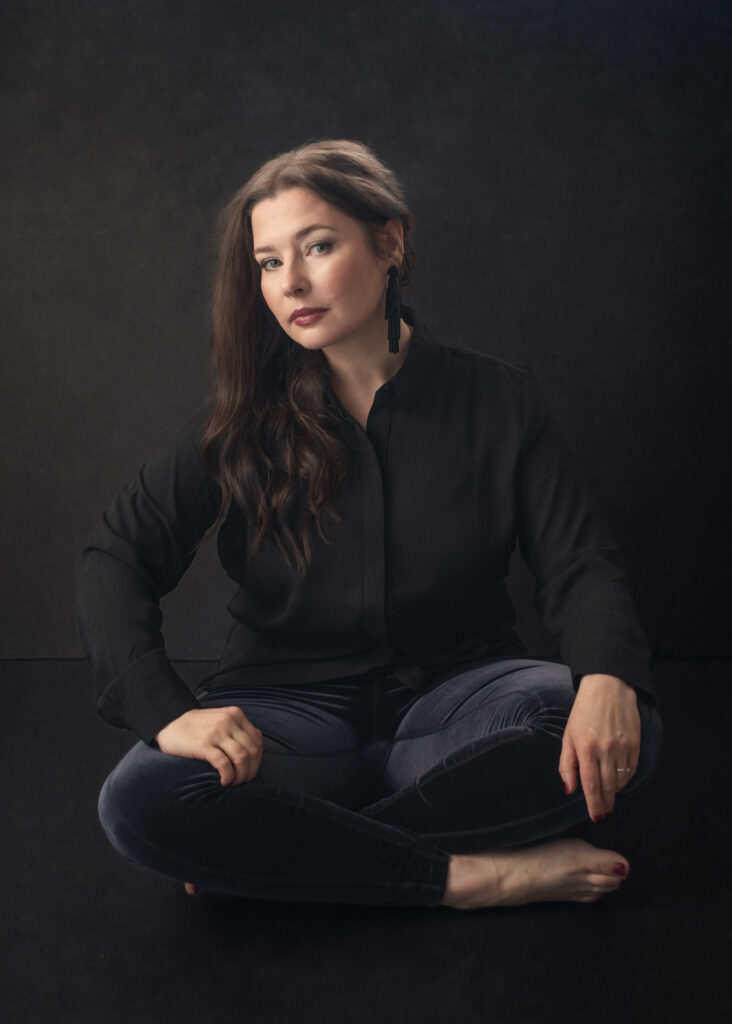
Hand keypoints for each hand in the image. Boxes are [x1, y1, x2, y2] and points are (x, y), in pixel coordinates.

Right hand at [155, 707, 263, 785]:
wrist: (168, 722)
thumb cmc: (196, 725)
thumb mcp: (221, 719)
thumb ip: (237, 729)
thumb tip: (255, 748)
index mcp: (235, 714)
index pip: (257, 740)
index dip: (257, 759)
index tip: (250, 770)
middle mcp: (228, 721)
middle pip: (251, 750)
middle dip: (251, 770)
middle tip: (243, 781)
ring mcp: (216, 732)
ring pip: (241, 758)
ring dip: (241, 775)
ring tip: (234, 782)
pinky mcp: (204, 744)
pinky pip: (224, 763)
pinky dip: (228, 775)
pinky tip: (224, 781)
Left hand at [558, 674, 639, 820]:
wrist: (608, 687)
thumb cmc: (583, 712)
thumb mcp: (569, 735)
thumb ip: (567, 764)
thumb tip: (569, 790)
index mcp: (585, 747)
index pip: (590, 785)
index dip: (594, 804)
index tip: (596, 817)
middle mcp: (605, 749)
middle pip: (607, 787)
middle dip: (605, 804)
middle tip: (603, 814)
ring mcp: (622, 747)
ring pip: (620, 781)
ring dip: (614, 792)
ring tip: (609, 797)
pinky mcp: (635, 743)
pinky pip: (631, 770)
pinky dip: (625, 779)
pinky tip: (618, 781)